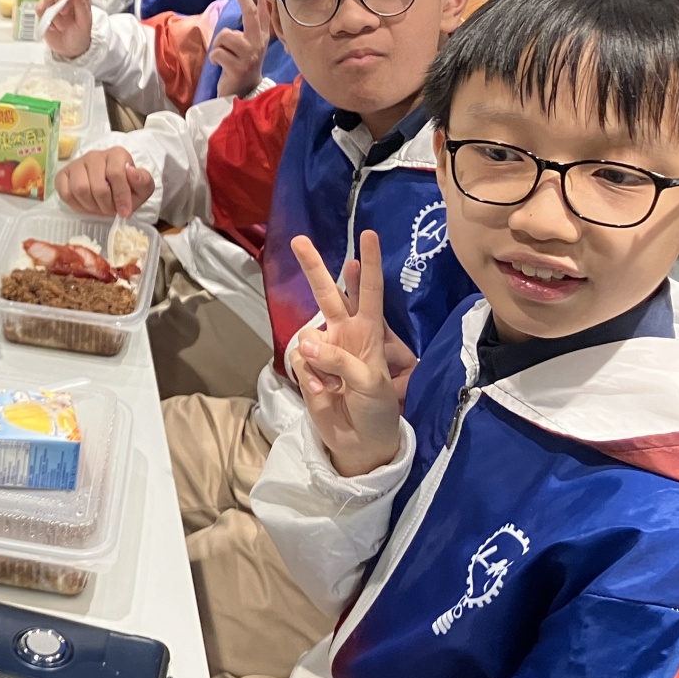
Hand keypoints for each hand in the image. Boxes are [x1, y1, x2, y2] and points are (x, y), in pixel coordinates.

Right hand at [45, 0, 93, 60]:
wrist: (70, 50)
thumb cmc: (81, 34)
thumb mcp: (85, 21)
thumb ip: (81, 4)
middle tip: (65, 12)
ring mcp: (53, 2)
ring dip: (54, 12)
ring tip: (62, 26)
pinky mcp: (43, 11)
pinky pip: (39, 7)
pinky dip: (45, 17)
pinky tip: (53, 27)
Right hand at [57, 146, 154, 218]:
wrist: (109, 189)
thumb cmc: (127, 189)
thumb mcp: (142, 189)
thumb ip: (143, 181)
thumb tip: (131, 172)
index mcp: (116, 154)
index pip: (116, 174)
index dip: (121, 196)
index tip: (124, 211)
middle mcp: (95, 155)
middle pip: (97, 186)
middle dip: (105, 205)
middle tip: (109, 210)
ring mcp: (77, 164)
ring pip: (80, 189)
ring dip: (91, 206)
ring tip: (98, 207)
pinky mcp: (63, 174)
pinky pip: (65, 193)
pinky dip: (76, 205)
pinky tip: (85, 204)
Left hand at [207, 0, 274, 98]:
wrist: (245, 92)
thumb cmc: (242, 66)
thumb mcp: (249, 46)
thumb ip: (247, 31)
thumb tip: (242, 12)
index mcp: (262, 36)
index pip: (264, 10)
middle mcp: (258, 42)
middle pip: (249, 12)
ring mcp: (250, 54)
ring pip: (224, 35)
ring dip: (218, 46)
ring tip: (225, 57)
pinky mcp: (238, 66)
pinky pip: (217, 52)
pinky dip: (214, 58)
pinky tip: (221, 66)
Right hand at [289, 231, 407, 477]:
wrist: (361, 443)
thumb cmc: (378, 409)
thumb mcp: (371, 383)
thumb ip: (339, 360)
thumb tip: (305, 343)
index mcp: (370, 333)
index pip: (370, 292)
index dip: (369, 264)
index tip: (368, 234)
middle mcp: (345, 335)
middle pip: (328, 294)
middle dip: (314, 268)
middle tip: (299, 240)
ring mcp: (323, 351)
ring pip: (308, 335)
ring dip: (318, 358)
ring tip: (334, 387)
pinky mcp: (306, 369)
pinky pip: (300, 363)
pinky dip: (310, 379)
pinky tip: (324, 394)